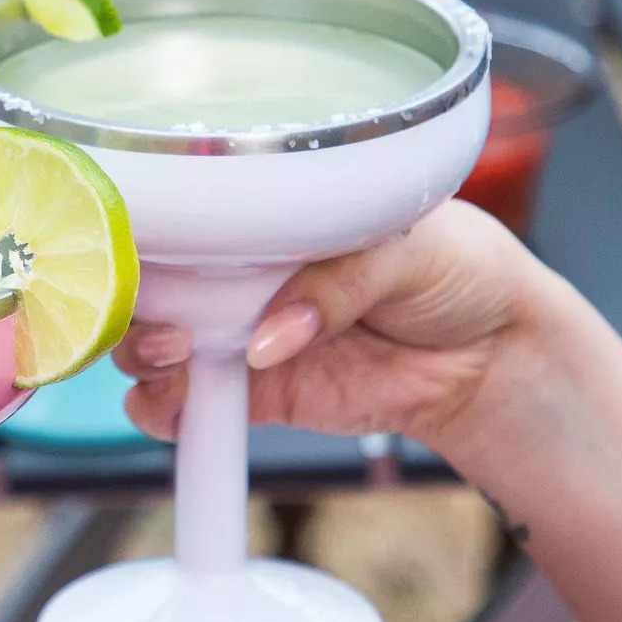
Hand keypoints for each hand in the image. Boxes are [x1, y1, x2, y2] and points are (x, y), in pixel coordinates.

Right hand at [117, 200, 551, 451]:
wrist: (495, 354)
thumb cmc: (458, 267)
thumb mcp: (408, 241)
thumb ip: (340, 277)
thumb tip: (273, 334)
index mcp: (262, 209)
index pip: (178, 209)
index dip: (138, 224)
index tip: (127, 242)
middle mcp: (236, 270)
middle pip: (144, 282)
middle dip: (126, 301)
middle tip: (163, 318)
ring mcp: (239, 334)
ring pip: (150, 349)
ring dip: (142, 357)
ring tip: (180, 357)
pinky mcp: (255, 395)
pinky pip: (187, 410)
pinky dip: (169, 413)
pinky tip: (187, 406)